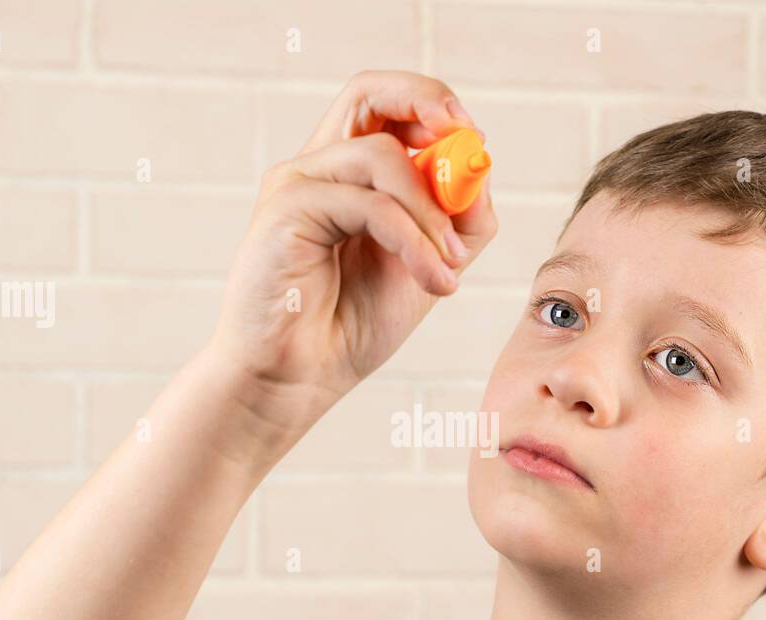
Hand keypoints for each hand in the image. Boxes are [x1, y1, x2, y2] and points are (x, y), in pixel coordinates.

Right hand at [209, 69, 497, 420]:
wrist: (295, 382)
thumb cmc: (349, 328)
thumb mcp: (425, 268)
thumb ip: (455, 222)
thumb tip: (481, 169)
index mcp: (345, 177)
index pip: (386, 106)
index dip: (433, 107)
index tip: (474, 140)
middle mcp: (316, 170)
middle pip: (367, 91)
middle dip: (429, 102)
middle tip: (469, 140)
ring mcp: (296, 186)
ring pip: (381, 156)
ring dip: (432, 212)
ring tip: (451, 268)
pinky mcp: (285, 212)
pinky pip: (370, 205)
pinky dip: (415, 241)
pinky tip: (435, 283)